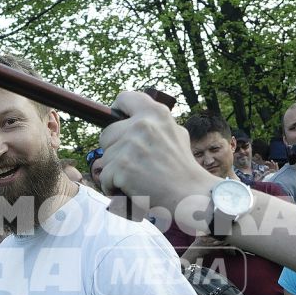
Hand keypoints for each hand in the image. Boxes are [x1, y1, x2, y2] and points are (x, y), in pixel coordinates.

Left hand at [93, 91, 216, 213]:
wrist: (191, 195)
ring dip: (116, 172)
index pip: (124, 99)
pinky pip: (104, 177)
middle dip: (115, 150)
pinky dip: (114, 187)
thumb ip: (154, 123)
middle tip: (135, 164)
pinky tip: (132, 190)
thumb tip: (130, 118)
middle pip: (107, 134)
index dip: (118, 112)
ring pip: (105, 158)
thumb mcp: (176, 134)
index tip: (119, 124)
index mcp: (156, 113)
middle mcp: (142, 124)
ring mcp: (131, 145)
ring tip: (139, 179)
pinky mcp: (122, 166)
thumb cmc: (182, 169)